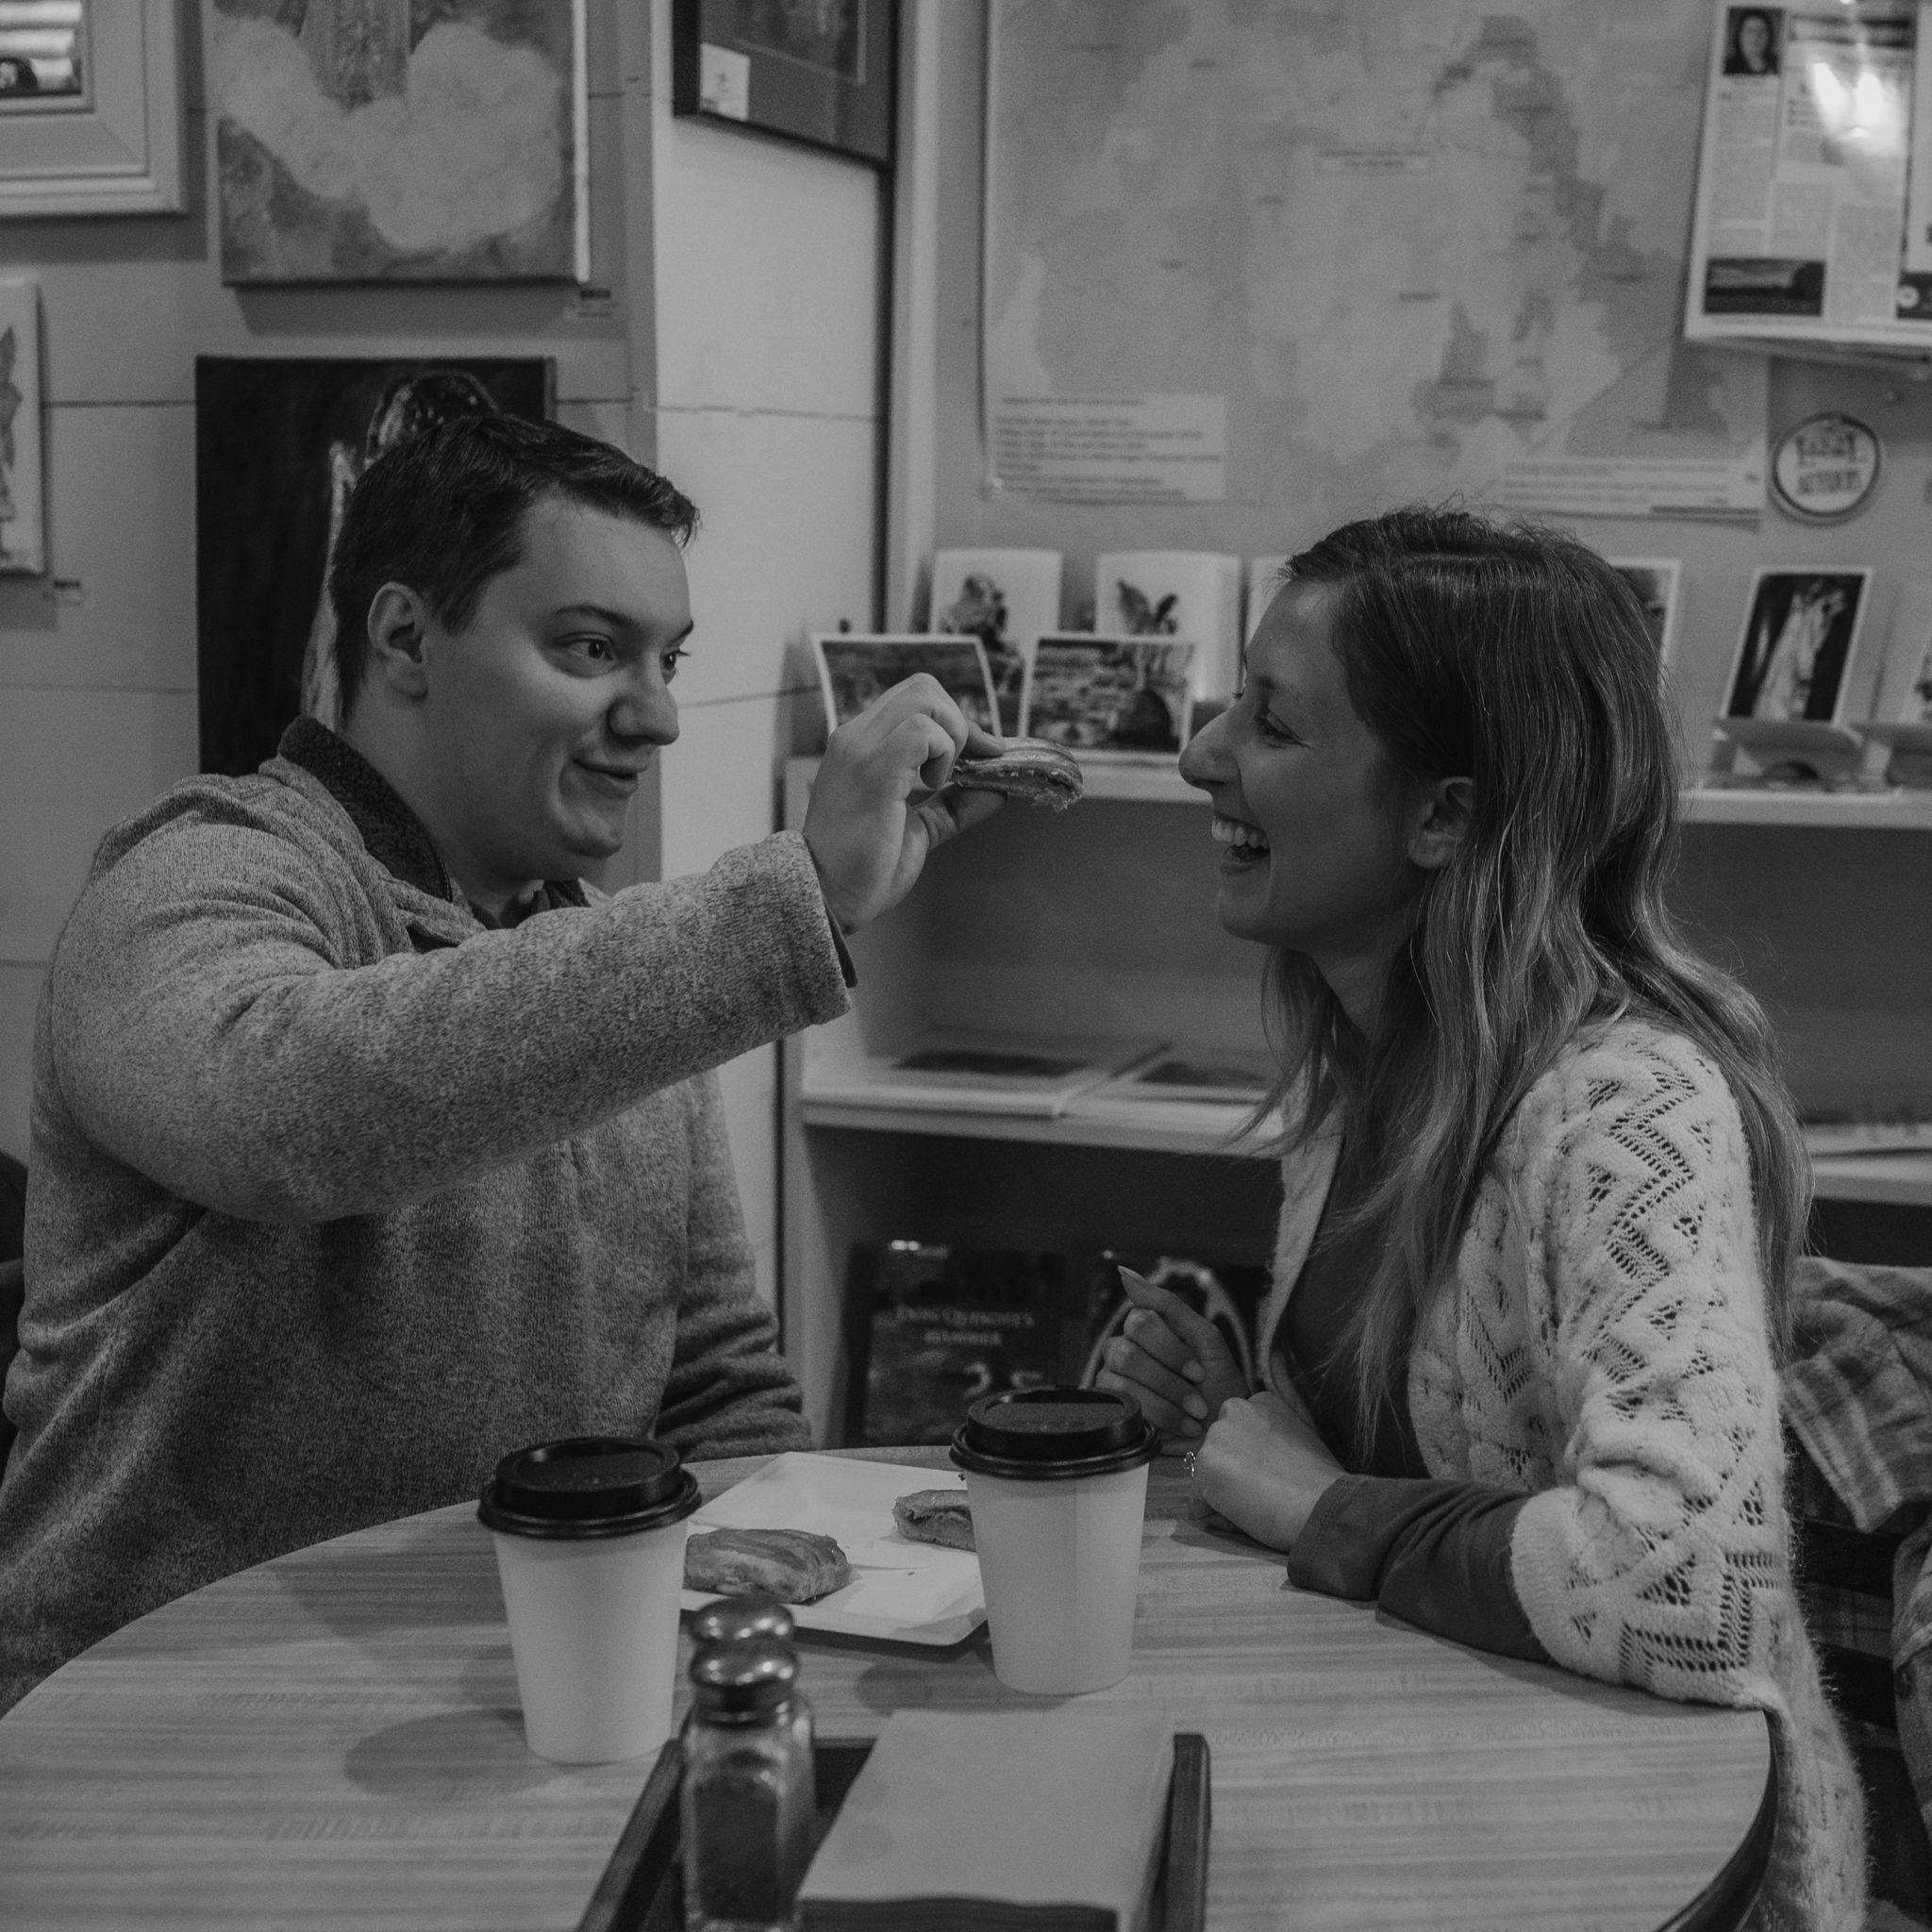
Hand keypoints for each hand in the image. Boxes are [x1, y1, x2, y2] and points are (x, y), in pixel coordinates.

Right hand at [803, 675, 1005, 931]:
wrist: (825, 896)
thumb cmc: (863, 868)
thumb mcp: (920, 827)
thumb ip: (955, 805)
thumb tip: (999, 791)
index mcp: (862, 744)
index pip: (916, 699)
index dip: (956, 722)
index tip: (982, 756)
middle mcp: (858, 736)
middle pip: (925, 688)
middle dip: (959, 723)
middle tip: (962, 770)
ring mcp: (862, 748)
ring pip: (926, 699)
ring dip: (950, 738)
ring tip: (937, 783)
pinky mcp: (874, 769)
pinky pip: (923, 731)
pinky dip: (942, 754)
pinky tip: (930, 788)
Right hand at [1093, 1266, 1249, 1446]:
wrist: (1224, 1429)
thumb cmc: (1218, 1384)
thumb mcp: (1206, 1339)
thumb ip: (1168, 1306)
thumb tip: (1124, 1274)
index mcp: (1147, 1327)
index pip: (1139, 1321)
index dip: (1171, 1349)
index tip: (1199, 1372)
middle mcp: (1124, 1347)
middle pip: (1128, 1351)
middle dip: (1169, 1380)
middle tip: (1197, 1398)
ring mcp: (1114, 1377)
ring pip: (1122, 1380)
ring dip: (1167, 1400)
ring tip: (1193, 1414)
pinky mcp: (1111, 1407)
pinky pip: (1121, 1404)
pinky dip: (1159, 1416)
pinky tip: (1181, 1425)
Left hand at [1190, 1387, 1342, 1552]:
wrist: (1322, 1504)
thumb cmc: (1319, 1483)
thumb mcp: (1298, 1440)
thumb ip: (1270, 1439)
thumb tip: (1251, 1462)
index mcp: (1260, 1403)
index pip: (1238, 1435)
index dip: (1253, 1461)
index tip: (1275, 1474)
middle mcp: (1234, 1410)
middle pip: (1220, 1454)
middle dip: (1234, 1475)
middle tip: (1266, 1491)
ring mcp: (1217, 1436)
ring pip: (1209, 1478)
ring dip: (1226, 1496)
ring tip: (1260, 1504)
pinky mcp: (1205, 1466)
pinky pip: (1199, 1504)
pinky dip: (1217, 1517)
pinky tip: (1247, 1515)